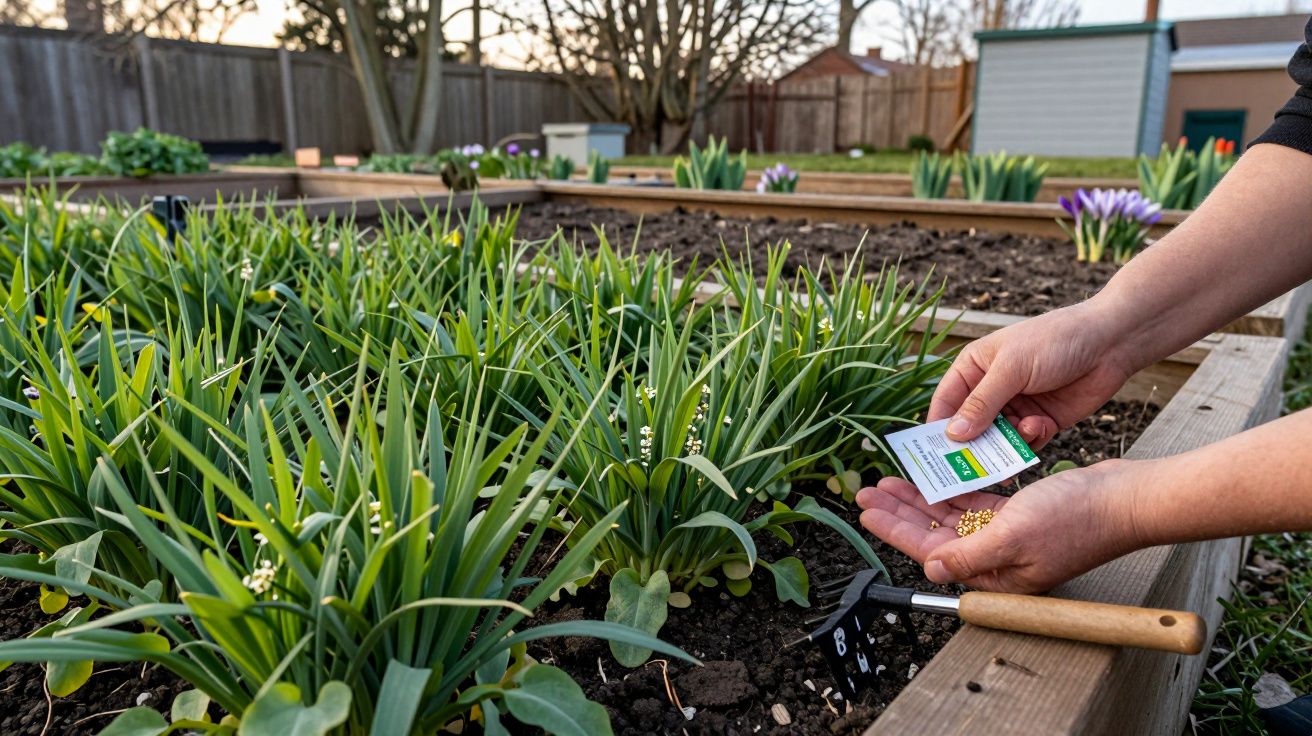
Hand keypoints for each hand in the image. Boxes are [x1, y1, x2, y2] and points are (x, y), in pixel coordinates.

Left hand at [855, 461, 1144, 593]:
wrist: (1124, 499)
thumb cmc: (1078, 519)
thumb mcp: (1013, 536)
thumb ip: (968, 555)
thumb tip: (931, 567)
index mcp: (994, 575)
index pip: (930, 551)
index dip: (894, 530)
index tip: (866, 512)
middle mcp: (997, 560)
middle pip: (934, 534)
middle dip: (899, 512)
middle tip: (867, 491)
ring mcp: (1007, 538)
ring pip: (951, 518)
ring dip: (921, 499)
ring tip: (891, 482)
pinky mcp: (1019, 517)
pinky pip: (975, 504)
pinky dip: (954, 491)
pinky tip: (935, 478)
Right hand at [932, 301, 1136, 448]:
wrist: (1111, 342)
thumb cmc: (1054, 340)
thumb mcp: (1011, 368)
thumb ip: (981, 403)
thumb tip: (952, 434)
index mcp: (974, 368)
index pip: (946, 403)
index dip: (939, 429)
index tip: (935, 456)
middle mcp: (991, 390)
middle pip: (970, 428)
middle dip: (973, 445)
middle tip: (973, 467)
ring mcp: (1016, 407)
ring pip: (998, 439)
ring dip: (1008, 442)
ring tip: (1024, 431)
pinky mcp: (1041, 421)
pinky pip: (1025, 443)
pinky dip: (1031, 440)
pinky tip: (1043, 426)